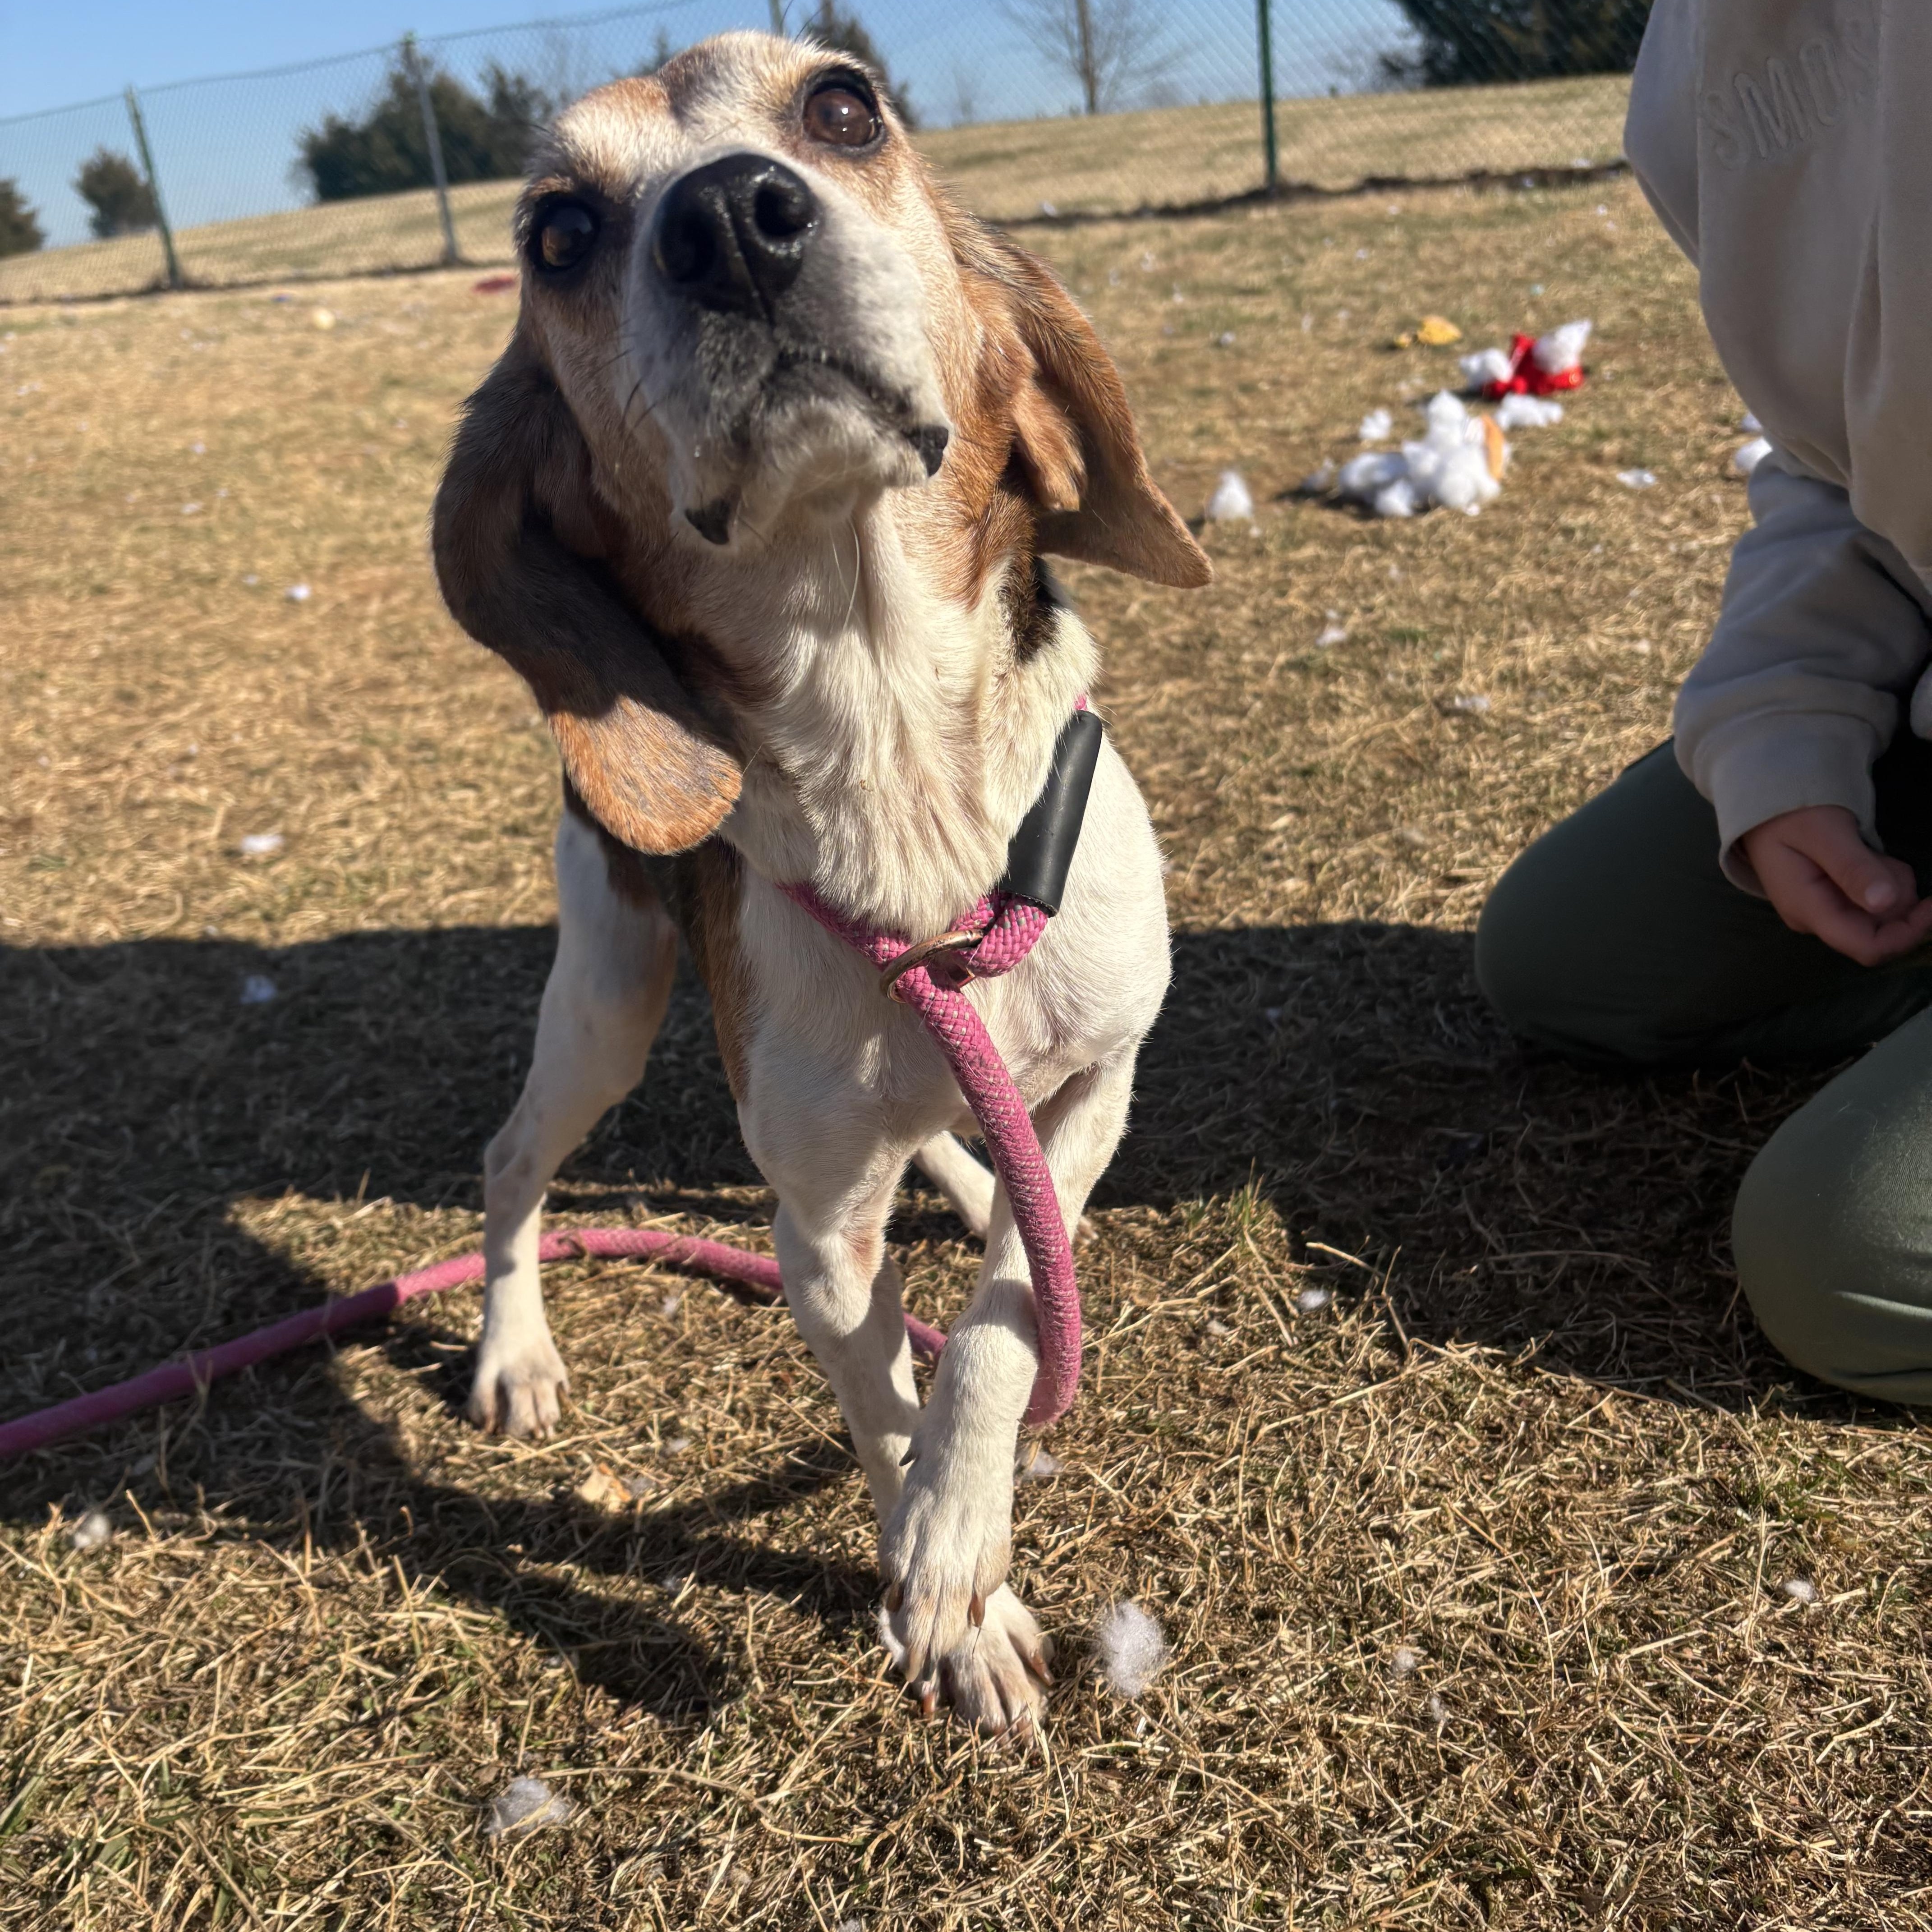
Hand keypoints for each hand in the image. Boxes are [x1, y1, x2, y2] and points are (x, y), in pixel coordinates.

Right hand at [1741, 805, 1931, 965]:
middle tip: (1881, 856)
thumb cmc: (1792, 815)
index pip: (1867, 947)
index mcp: (1809, 910)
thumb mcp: (1825, 833)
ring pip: (1881, 915)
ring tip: (1869, 852)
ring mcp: (1823, 913)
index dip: (1908, 932)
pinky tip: (1864, 858)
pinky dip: (1882, 880)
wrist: (1763, 806)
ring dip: (1891, 883)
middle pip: (1879, 930)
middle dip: (1897, 896)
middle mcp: (1816, 921)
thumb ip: (1854, 868)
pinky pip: (1872, 904)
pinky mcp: (1831, 903)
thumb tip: (1886, 903)